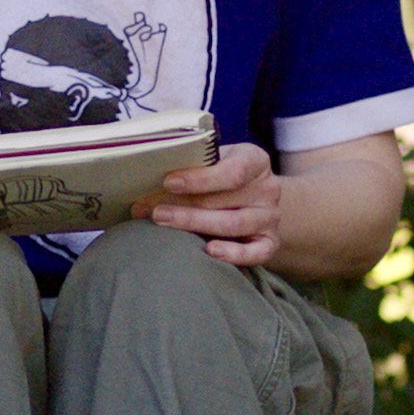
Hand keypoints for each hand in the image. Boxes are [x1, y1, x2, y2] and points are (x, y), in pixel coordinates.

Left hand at [138, 142, 281, 266]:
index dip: (199, 178)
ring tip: (165, 224)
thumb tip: (142, 191)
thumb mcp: (212, 164)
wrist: (255, 201)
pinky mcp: (270, 243)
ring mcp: (271, 217)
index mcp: (255, 161)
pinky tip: (210, 250)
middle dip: (184, 205)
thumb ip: (187, 171)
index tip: (169, 182)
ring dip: (196, 225)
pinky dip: (233, 254)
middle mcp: (268, 189)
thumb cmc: (224, 179)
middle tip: (153, 210)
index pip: (232, 171)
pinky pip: (256, 253)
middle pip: (225, 200)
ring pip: (234, 224)